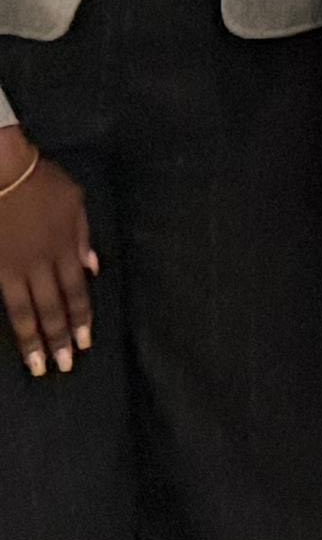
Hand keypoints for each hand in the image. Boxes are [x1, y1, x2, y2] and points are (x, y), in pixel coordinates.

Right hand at [0, 130, 92, 377]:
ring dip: (34, 340)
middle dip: (59, 339)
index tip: (84, 343)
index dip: (81, 319)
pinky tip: (16, 334)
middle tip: (64, 366)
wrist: (2, 172)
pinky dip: (13, 318)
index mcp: (65, 248)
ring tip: (37, 366)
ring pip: (25, 311)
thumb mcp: (75, 204)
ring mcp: (14, 267)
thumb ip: (82, 238)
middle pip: (53, 308)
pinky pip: (4, 298)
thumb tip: (93, 267)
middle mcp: (41, 264)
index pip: (77, 292)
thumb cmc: (41, 183)